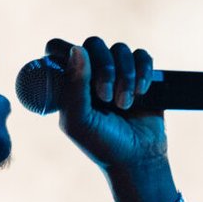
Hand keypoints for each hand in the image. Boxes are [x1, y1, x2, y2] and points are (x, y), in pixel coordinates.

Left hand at [48, 36, 167, 175]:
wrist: (138, 158)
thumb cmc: (102, 144)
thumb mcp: (78, 121)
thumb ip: (74, 87)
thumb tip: (77, 49)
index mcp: (69, 81)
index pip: (58, 48)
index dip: (65, 53)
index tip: (78, 75)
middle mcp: (91, 72)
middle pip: (94, 43)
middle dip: (104, 68)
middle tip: (105, 97)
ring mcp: (117, 71)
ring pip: (120, 49)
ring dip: (125, 76)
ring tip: (125, 104)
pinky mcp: (141, 74)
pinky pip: (142, 55)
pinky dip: (143, 71)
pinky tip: (142, 92)